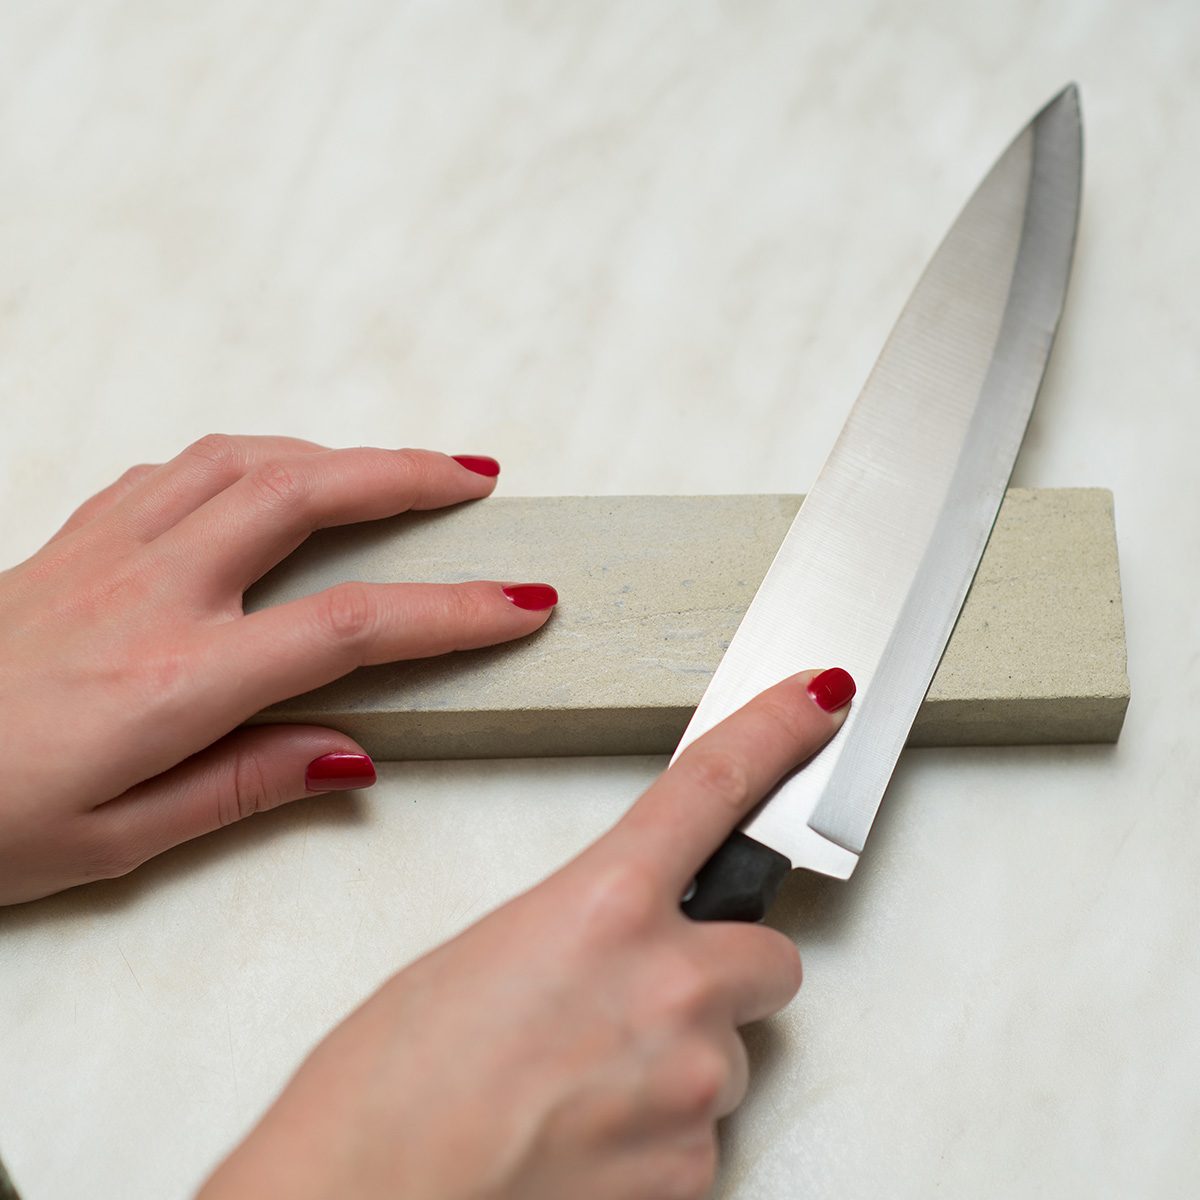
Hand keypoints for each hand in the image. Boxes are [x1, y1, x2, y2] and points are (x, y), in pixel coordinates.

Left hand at [0, 435, 555, 903]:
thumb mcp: (120, 842)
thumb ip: (246, 786)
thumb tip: (351, 753)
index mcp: (176, 681)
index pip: (350, 627)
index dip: (452, 610)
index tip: (522, 601)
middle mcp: (150, 593)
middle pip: (307, 495)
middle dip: (408, 476)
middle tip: (477, 477)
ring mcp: (108, 550)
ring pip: (244, 458)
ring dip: (335, 451)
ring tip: (395, 467)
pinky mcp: (76, 535)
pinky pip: (178, 467)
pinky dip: (251, 457)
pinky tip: (276, 477)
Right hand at [199, 669, 852, 1199]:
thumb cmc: (386, 1088)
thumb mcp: (483, 954)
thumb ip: (584, 929)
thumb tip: (626, 945)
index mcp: (602, 906)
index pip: (715, 787)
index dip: (778, 731)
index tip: (816, 703)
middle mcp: (669, 987)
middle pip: (768, 956)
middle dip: (723, 972)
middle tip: (646, 999)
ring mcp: (690, 1087)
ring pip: (734, 1057)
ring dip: (681, 1063)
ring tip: (582, 1089)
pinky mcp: (691, 1177)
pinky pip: (706, 1139)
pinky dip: (662, 1138)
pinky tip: (588, 1144)